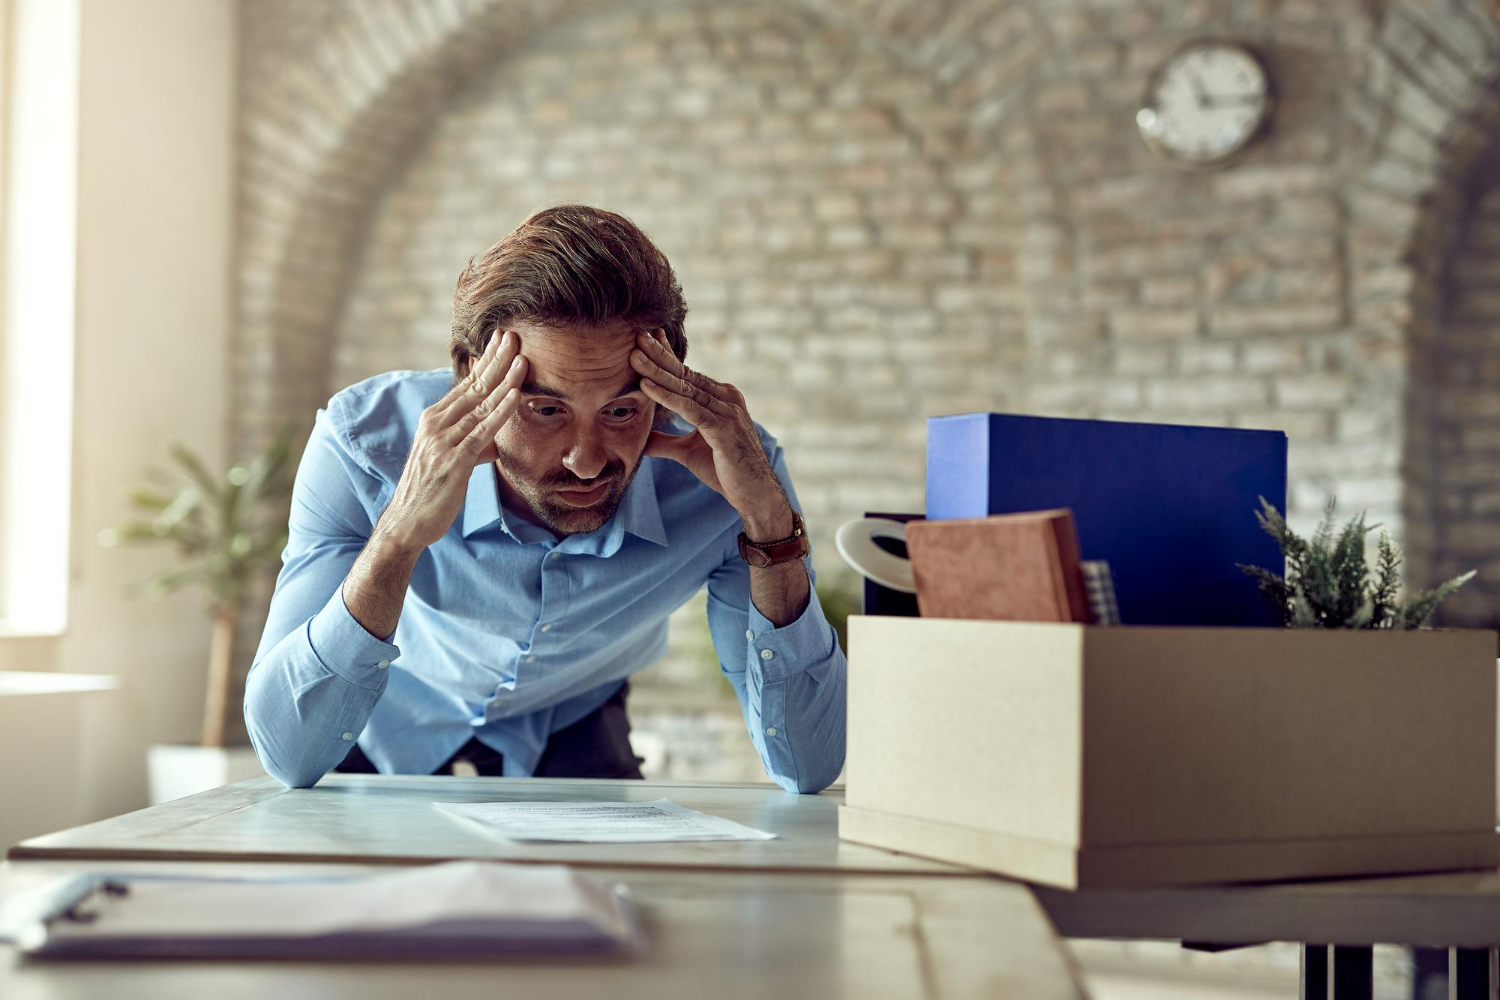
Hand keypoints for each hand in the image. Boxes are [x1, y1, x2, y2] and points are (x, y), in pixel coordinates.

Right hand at [376, 330, 528, 552]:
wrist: (407, 522)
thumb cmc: (431, 492)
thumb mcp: (452, 461)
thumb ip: (471, 445)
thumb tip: (493, 440)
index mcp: (434, 420)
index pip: (466, 385)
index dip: (486, 362)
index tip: (503, 341)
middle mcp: (435, 424)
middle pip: (473, 387)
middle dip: (496, 360)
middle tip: (514, 336)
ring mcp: (442, 441)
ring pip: (480, 405)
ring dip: (504, 381)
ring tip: (522, 359)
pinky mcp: (452, 461)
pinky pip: (481, 432)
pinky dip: (500, 412)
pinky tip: (515, 396)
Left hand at [630, 330, 792, 539]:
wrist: (755, 495)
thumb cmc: (727, 471)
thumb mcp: (689, 452)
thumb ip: (666, 442)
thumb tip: (641, 439)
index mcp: (722, 398)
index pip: (688, 374)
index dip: (665, 357)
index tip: (645, 340)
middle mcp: (727, 398)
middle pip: (685, 374)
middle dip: (659, 355)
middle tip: (636, 337)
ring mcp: (728, 412)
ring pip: (685, 388)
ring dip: (657, 372)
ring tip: (634, 358)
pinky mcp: (724, 429)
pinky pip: (690, 409)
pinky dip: (666, 397)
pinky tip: (646, 387)